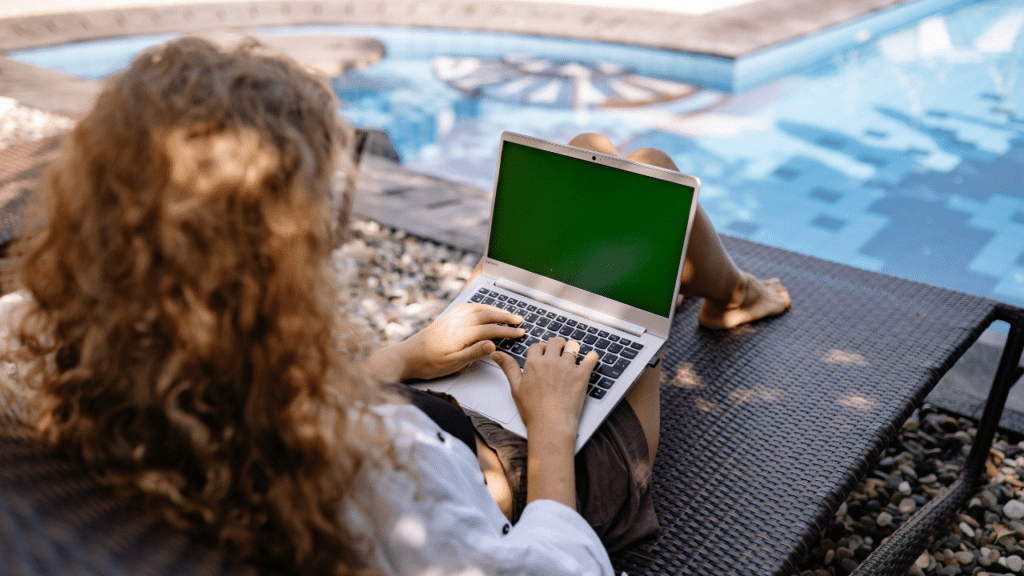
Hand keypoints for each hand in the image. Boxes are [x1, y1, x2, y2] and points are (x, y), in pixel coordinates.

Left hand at [379, 303, 525, 381]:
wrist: (406, 356)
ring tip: (505, 313)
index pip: (491, 329)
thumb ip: (475, 353)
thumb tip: (493, 344)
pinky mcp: (446, 318)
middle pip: (487, 315)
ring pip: (477, 308)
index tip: (520, 332)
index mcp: (462, 333)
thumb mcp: (454, 363)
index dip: (507, 331)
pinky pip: (467, 306)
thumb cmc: (429, 363)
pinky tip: (482, 308)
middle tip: (519, 320)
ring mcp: (451, 318)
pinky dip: (479, 306)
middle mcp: (457, 322)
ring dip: (494, 309)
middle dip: (505, 317)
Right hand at [491, 337, 599, 434]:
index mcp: (534, 363)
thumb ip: (508, 367)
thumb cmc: (533, 411)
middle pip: (555, 341)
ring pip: (573, 346)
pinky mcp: (582, 376)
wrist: (551, 425)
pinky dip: (592, 357)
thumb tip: (496, 353)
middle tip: (558, 353)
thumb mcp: (515, 388)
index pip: (537, 346)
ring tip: (572, 356)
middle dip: (556, 345)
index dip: (540, 349)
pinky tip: (590, 359)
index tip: (543, 355)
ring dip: (572, 349)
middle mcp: (551, 361)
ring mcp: (568, 367)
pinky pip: (591, 358)